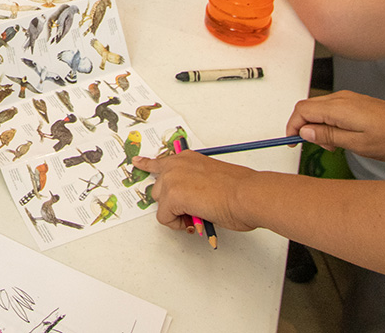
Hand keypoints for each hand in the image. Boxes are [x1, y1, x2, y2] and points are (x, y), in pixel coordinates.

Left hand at [132, 150, 258, 232]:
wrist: (247, 194)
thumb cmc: (240, 190)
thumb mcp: (212, 179)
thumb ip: (195, 184)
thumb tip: (191, 199)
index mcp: (188, 158)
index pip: (161, 161)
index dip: (148, 164)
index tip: (138, 162)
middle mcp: (177, 165)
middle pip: (158, 188)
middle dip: (172, 202)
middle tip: (193, 210)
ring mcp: (172, 179)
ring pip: (161, 203)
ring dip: (175, 213)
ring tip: (197, 214)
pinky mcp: (172, 196)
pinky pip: (165, 218)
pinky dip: (179, 224)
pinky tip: (195, 220)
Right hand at [287, 91, 384, 163]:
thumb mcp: (359, 144)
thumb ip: (328, 136)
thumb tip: (306, 131)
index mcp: (339, 108)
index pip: (302, 110)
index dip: (292, 127)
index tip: (293, 143)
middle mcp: (342, 99)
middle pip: (308, 107)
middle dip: (304, 128)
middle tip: (316, 148)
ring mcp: (350, 100)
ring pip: (320, 110)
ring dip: (318, 127)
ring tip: (332, 147)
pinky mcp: (358, 105)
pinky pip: (333, 111)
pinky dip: (329, 125)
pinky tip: (342, 140)